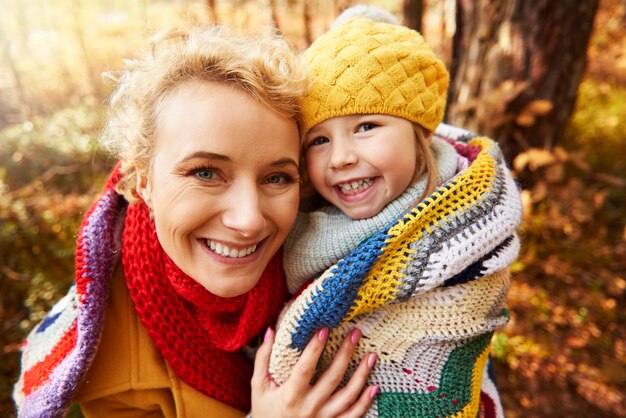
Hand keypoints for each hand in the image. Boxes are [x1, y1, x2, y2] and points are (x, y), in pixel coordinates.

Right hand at [251, 327, 377, 417]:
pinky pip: (353, 415)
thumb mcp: (259, 386)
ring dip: (362, 375)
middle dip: (345, 353)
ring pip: (348, 396)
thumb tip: (271, 331)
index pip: (305, 368)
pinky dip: (365, 402)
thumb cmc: (265, 410)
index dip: (315, 348)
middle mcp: (309, 407)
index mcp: (290, 395)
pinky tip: (374, 387)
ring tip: (372, 355)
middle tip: (355, 333)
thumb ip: (263, 358)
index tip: (324, 328)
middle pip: (332, 378)